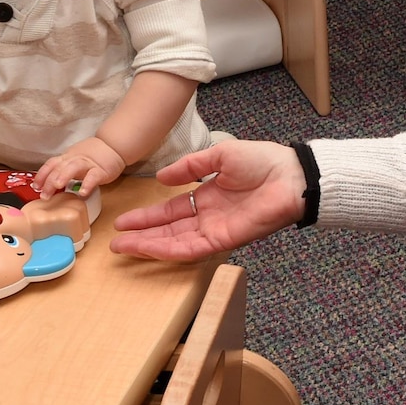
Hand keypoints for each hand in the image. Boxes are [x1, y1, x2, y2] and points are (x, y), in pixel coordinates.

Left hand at [36, 137, 126, 198]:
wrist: (113, 146)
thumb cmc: (92, 156)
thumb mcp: (74, 160)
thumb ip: (64, 170)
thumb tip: (49, 185)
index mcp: (67, 158)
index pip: (51, 164)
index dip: (41, 175)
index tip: (35, 187)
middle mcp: (75, 159)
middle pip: (59, 167)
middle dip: (49, 180)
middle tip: (43, 194)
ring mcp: (88, 164)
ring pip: (73, 167)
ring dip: (64, 176)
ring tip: (57, 187)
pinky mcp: (101, 170)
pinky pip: (93, 176)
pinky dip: (88, 184)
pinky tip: (83, 193)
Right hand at [108, 141, 306, 260]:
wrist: (291, 176)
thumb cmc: (263, 161)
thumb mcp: (220, 155)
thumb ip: (191, 166)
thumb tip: (161, 178)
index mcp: (208, 196)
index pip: (172, 211)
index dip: (147, 216)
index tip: (124, 221)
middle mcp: (209, 217)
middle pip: (168, 230)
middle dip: (141, 236)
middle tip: (114, 242)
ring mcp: (215, 230)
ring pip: (174, 242)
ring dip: (148, 246)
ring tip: (122, 247)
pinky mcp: (224, 240)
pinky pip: (191, 248)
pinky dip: (168, 249)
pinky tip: (147, 247)